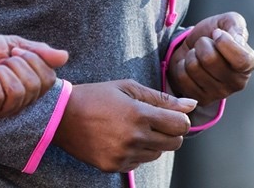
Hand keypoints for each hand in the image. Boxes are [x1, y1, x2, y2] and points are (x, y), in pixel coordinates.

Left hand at [0, 34, 68, 119]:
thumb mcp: (13, 45)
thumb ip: (37, 52)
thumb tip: (64, 57)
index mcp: (27, 87)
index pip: (48, 79)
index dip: (34, 60)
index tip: (15, 51)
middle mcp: (16, 102)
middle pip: (34, 86)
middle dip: (17, 64)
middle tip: (0, 60)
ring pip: (17, 92)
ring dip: (2, 71)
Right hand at [52, 80, 196, 172]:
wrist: (62, 116)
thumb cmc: (96, 96)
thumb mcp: (128, 88)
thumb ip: (162, 98)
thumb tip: (191, 104)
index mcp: (139, 114)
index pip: (181, 125)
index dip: (180, 119)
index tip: (171, 115)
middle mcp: (134, 137)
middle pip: (174, 143)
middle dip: (170, 132)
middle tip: (153, 121)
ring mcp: (123, 155)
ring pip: (157, 154)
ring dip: (153, 142)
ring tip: (133, 128)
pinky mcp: (114, 166)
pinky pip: (139, 162)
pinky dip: (137, 152)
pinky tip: (121, 138)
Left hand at [166, 12, 253, 105]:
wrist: (194, 45)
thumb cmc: (213, 34)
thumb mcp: (227, 21)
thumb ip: (236, 25)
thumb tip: (237, 40)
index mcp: (249, 63)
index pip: (241, 59)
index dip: (224, 42)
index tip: (217, 33)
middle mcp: (237, 83)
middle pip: (210, 59)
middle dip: (202, 44)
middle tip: (205, 44)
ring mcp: (219, 94)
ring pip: (194, 67)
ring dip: (192, 55)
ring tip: (198, 55)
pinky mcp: (200, 99)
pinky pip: (182, 77)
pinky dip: (182, 66)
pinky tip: (190, 66)